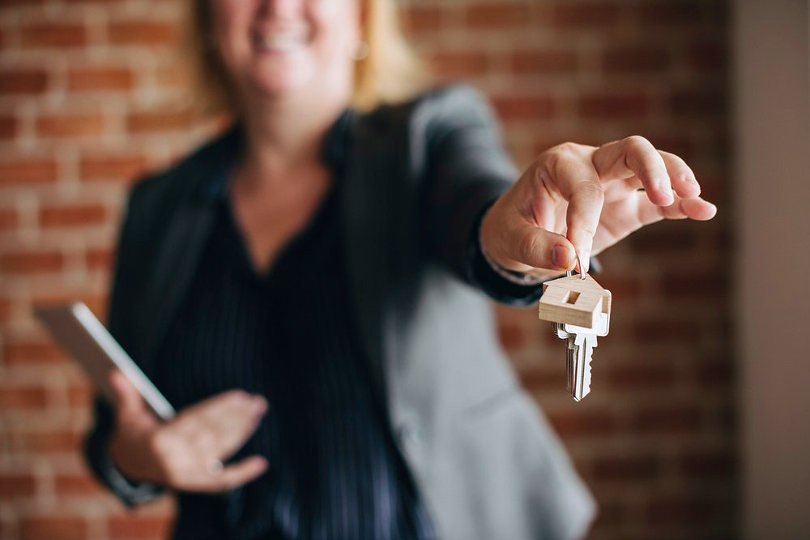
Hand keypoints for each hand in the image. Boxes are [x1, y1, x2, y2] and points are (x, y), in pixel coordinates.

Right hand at [108, 370, 268, 491]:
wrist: (130, 465)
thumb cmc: (134, 433)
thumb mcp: (127, 414)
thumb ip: (126, 394)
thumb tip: (116, 371)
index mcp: (160, 441)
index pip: (197, 421)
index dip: (220, 407)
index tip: (240, 395)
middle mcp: (174, 460)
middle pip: (213, 435)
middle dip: (237, 416)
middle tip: (256, 400)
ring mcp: (187, 474)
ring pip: (221, 450)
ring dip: (243, 430)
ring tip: (258, 411)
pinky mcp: (195, 483)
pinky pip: (222, 479)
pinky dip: (242, 472)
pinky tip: (261, 463)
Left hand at [480, 136, 716, 277]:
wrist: (515, 238)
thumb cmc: (511, 230)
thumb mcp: (510, 239)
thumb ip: (536, 247)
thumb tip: (567, 258)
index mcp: (558, 165)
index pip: (583, 187)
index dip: (583, 222)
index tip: (574, 259)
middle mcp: (590, 166)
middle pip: (631, 150)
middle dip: (650, 167)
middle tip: (661, 194)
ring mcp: (612, 185)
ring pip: (651, 168)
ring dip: (673, 179)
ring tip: (692, 196)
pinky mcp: (625, 208)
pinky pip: (657, 203)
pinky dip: (681, 205)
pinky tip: (704, 210)